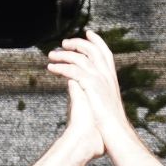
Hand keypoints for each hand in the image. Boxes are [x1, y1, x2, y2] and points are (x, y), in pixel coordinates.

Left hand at [46, 31, 131, 146]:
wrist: (114, 132)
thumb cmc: (110, 125)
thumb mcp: (104, 104)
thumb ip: (95, 92)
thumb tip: (81, 87)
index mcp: (112, 78)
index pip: (105, 53)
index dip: (97, 41)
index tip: (88, 33)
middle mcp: (107, 75)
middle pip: (92, 50)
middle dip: (77, 43)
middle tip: (64, 42)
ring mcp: (100, 79)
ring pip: (80, 58)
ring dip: (64, 55)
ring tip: (51, 55)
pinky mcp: (91, 85)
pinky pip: (72, 71)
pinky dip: (60, 68)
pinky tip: (51, 68)